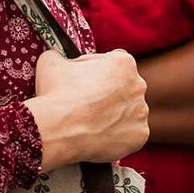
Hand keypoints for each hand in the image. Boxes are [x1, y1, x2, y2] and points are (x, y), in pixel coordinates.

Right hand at [24, 49, 148, 169]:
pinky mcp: (140, 136)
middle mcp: (139, 85)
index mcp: (123, 62)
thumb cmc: (56, 92)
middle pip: (125, 86)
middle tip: (87, 102)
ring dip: (115, 114)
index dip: (97, 70)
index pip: (113, 62)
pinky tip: (100, 134)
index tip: (84, 80)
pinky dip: (118, 135)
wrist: (58, 129)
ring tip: (92, 121)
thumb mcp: (52, 61)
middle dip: (109, 92)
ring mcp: (141, 112)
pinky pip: (130, 134)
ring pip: (129, 111)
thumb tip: (60, 59)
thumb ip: (62, 56)